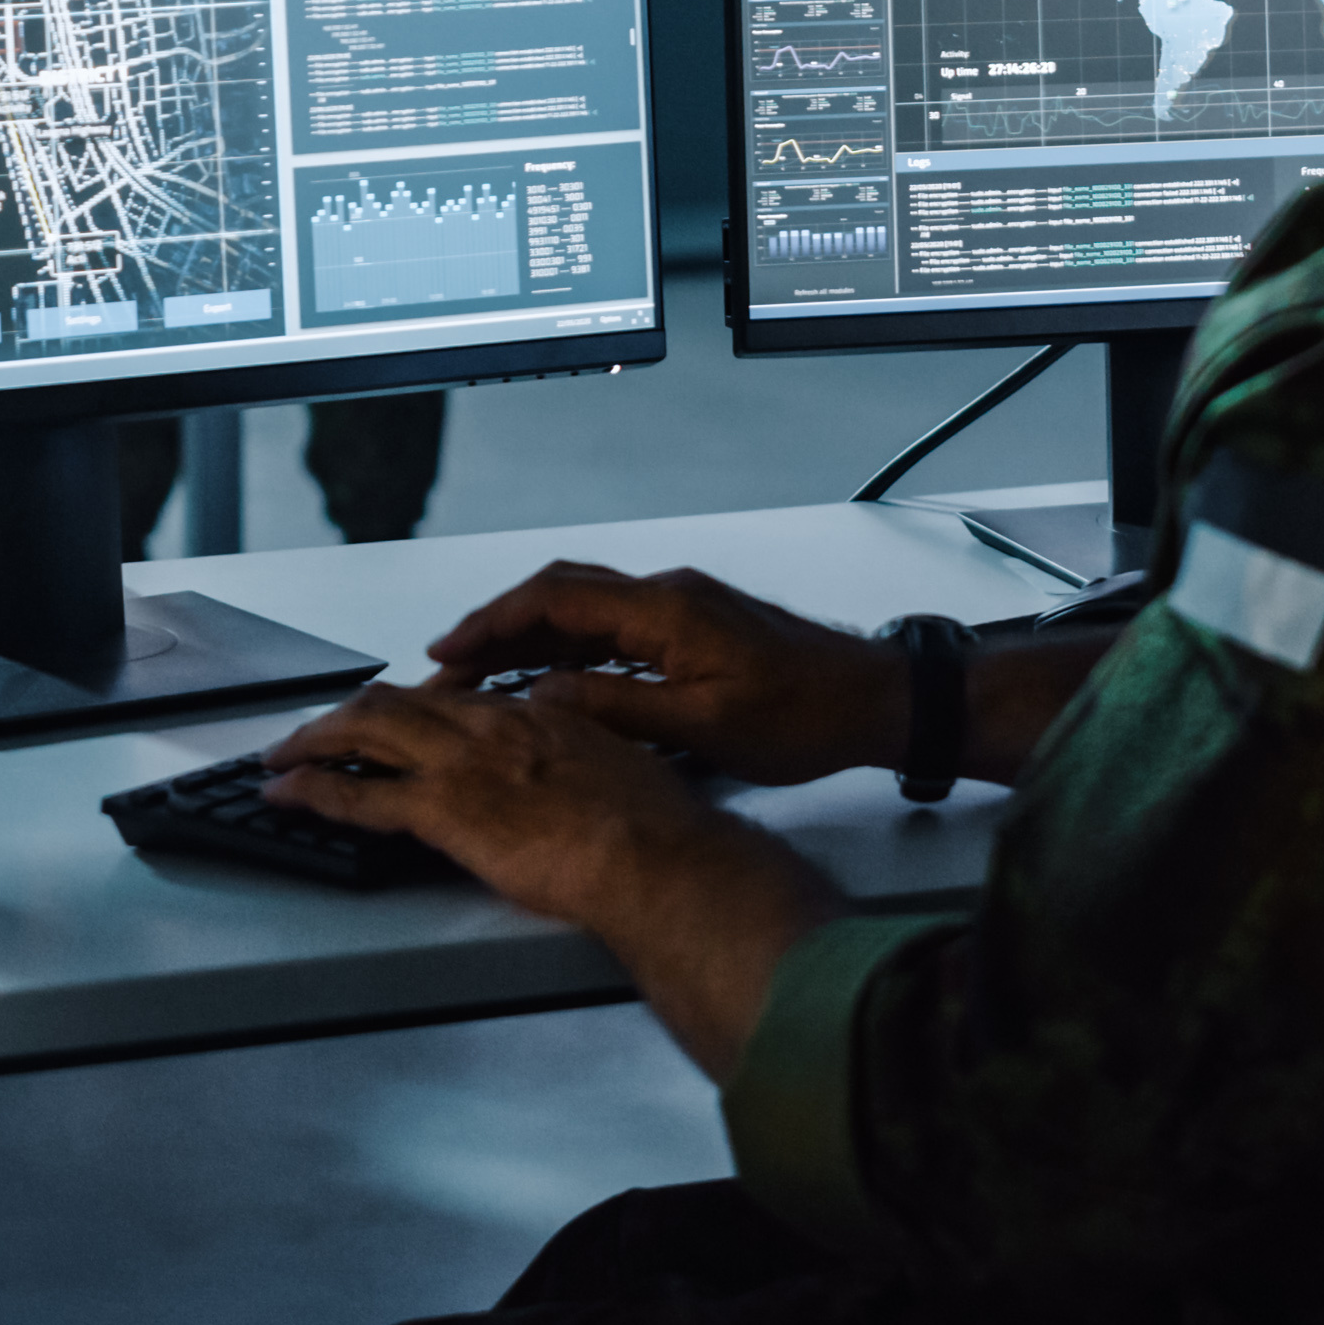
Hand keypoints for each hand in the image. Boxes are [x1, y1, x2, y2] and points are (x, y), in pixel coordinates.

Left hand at [258, 683, 747, 926]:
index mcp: (535, 714)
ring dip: (313, 741)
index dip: (412, 707)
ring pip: (363, 731)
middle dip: (344, 715)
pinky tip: (287, 793)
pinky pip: (357, 793)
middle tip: (315, 732)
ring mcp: (462, 764)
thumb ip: (589, 759)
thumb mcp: (626, 768)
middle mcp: (489, 726)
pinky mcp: (443, 810)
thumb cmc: (656, 827)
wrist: (656, 858)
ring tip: (282, 756)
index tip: (394, 718)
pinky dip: (312, 789)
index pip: (454, 699)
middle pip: (394, 702)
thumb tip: (583, 774)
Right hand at [427, 562, 896, 784]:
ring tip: (484, 681)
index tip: (449, 649)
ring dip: (532, 641)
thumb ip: (620, 708)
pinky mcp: (693, 628)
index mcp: (667, 610)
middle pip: (562, 595)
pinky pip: (614, 628)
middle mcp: (669, 596)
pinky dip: (571, 650)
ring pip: (585, 611)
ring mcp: (682, 609)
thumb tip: (546, 696)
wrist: (874, 700)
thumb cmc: (807, 716)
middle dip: (499, 629)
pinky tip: (550, 682)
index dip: (494, 622)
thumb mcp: (707, 728)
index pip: (557, 597)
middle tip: (450, 667)